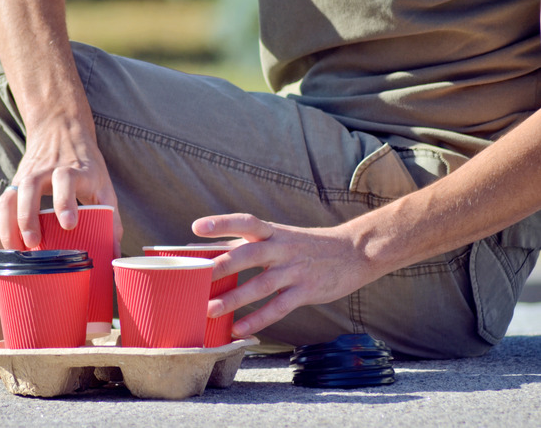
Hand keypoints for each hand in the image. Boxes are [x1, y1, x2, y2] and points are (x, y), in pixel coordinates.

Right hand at [0, 111, 122, 256]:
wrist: (61, 129)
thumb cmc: (86, 164)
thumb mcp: (104, 184)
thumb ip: (112, 216)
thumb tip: (115, 252)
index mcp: (74, 169)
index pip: (65, 179)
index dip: (65, 201)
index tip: (69, 224)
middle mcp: (47, 170)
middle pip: (31, 187)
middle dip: (29, 216)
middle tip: (34, 242)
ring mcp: (28, 175)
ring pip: (13, 194)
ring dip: (12, 222)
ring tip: (18, 249)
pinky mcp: (16, 182)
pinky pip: (5, 202)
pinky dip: (4, 223)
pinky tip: (10, 244)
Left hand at [192, 213, 374, 337]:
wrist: (354, 252)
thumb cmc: (304, 246)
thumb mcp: (277, 237)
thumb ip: (242, 245)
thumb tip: (198, 250)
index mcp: (272, 233)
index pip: (245, 222)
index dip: (221, 223)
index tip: (197, 227)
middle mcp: (282, 248)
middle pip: (249, 254)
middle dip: (223, 265)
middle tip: (197, 276)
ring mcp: (294, 270)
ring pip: (261, 285)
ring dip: (234, 298)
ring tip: (210, 310)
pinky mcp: (305, 291)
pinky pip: (278, 307)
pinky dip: (257, 319)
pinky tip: (238, 329)